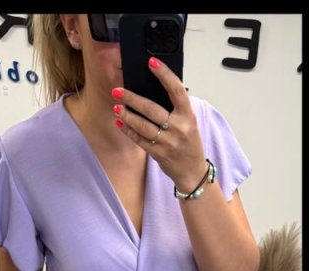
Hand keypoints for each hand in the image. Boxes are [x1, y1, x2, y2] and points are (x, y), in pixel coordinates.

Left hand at [112, 57, 207, 190]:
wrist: (192, 170)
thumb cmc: (188, 142)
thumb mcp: (188, 121)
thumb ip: (174, 108)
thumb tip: (152, 91)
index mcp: (188, 114)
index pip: (176, 89)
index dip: (164, 74)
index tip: (151, 62)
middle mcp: (179, 126)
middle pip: (152, 109)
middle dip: (132, 98)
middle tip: (117, 91)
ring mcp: (168, 141)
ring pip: (143, 125)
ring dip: (127, 115)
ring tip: (116, 107)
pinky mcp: (158, 153)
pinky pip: (140, 139)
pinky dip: (128, 130)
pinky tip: (120, 122)